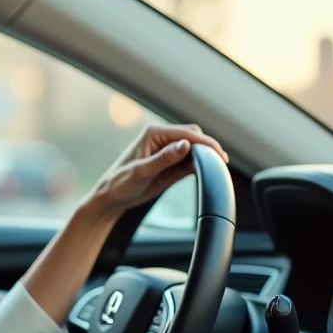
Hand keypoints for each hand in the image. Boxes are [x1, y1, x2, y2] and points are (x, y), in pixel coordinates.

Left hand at [81, 124, 226, 221]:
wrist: (111, 199)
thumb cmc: (119, 184)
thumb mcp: (142, 172)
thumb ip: (165, 158)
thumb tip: (186, 145)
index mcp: (154, 133)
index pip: (188, 133)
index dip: (206, 143)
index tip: (220, 155)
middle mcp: (161, 138)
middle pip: (194, 136)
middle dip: (208, 147)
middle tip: (220, 163)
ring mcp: (166, 150)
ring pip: (194, 147)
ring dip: (205, 156)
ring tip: (216, 167)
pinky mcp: (169, 162)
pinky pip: (189, 160)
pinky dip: (198, 164)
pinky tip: (204, 171)